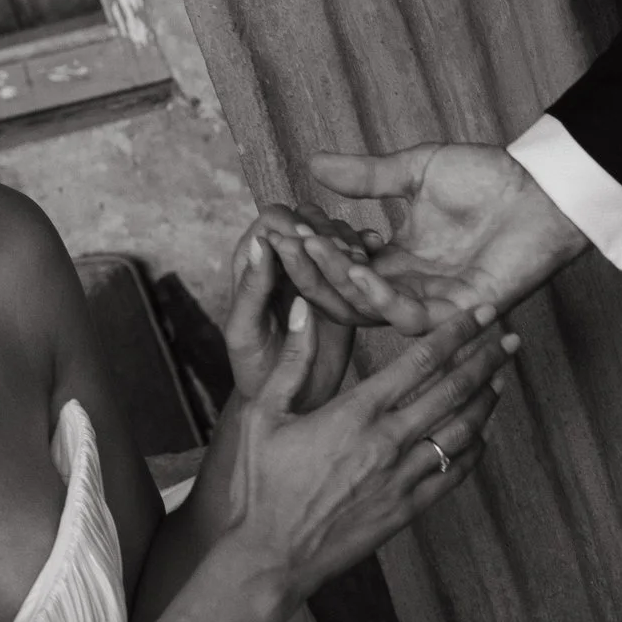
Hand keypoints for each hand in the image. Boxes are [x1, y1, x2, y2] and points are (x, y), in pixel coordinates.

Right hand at [206, 295, 515, 605]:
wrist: (270, 557)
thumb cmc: (259, 486)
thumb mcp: (261, 416)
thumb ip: (291, 360)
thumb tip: (306, 308)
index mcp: (353, 413)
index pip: (420, 361)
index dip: (457, 332)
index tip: (481, 312)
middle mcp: (386, 442)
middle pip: (453, 390)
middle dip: (487, 358)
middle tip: (510, 338)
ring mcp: (401, 478)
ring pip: (462, 431)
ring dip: (486, 401)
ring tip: (501, 378)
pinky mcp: (406, 510)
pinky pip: (453, 474)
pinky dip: (475, 450)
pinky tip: (482, 434)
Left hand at [222, 219, 353, 408]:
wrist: (288, 401)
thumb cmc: (256, 371)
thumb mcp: (245, 332)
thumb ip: (251, 290)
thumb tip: (260, 244)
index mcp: (252, 266)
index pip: (272, 222)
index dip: (292, 226)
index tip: (311, 245)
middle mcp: (283, 262)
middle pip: (306, 220)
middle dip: (328, 230)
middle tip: (346, 253)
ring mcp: (313, 272)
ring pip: (333, 234)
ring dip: (349, 238)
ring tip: (362, 257)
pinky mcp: (339, 287)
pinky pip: (353, 258)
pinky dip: (365, 250)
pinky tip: (376, 252)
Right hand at [299, 144, 587, 327]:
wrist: (542, 190)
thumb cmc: (490, 179)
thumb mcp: (416, 170)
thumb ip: (366, 176)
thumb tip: (313, 164)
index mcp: (397, 261)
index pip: (338, 266)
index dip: (309, 247)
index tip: (284, 221)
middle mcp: (408, 288)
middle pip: (341, 296)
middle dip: (308, 269)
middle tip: (283, 242)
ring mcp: (431, 303)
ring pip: (365, 311)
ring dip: (334, 280)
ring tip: (311, 248)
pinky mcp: (456, 312)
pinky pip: (405, 315)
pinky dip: (376, 295)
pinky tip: (355, 268)